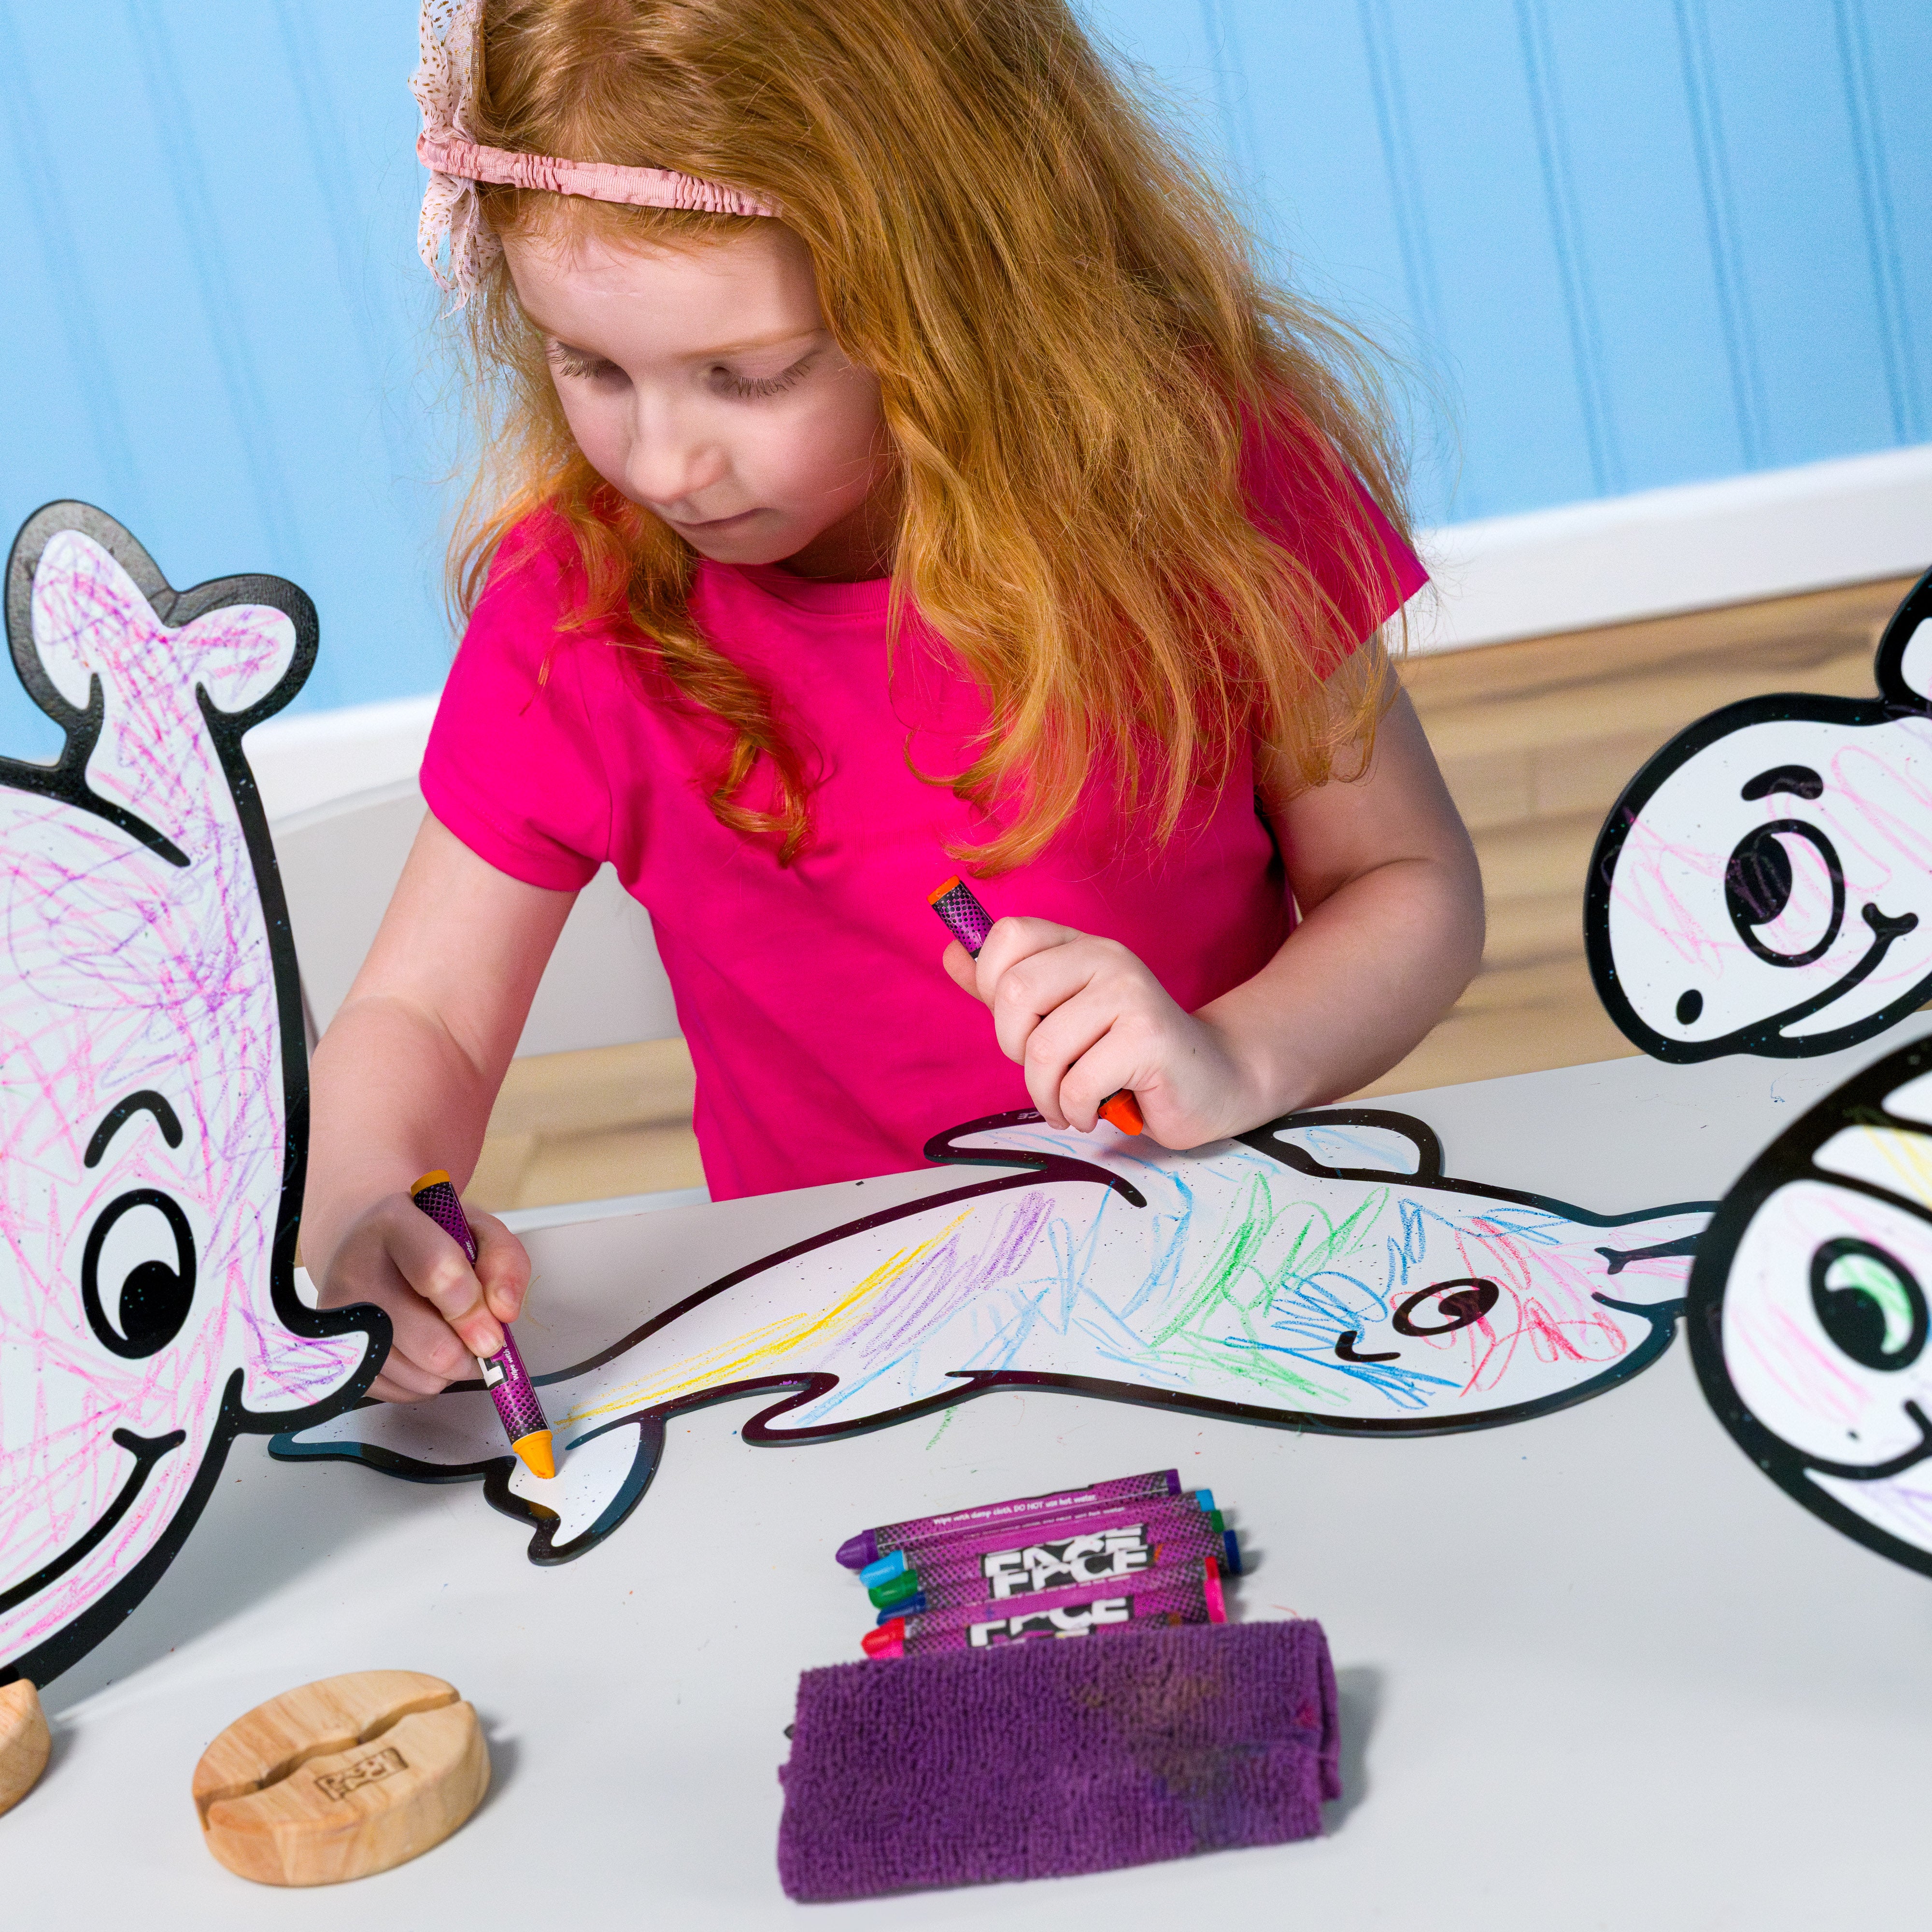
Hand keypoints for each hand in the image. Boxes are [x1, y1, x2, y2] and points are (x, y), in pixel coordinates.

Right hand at [315, 1191, 530, 1402]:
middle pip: (431, 1344)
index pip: (438, 1272)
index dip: (474, 1311)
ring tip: (446, 1335)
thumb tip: (504, 1311)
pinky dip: (425, 1380)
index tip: (494, 1332)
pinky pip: (401, 1392)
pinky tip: (421, 1350)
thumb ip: (504, 1260)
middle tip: (478, 1338)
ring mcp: (339, 1319)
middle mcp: (355, 1271)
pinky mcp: (335, 1357)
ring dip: (451, 1369)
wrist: (361, 1247)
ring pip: (420, 1376)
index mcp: (394, 1225)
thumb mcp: (474, 1229)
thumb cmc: (424, 1241)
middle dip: (470, 1351)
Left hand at [943, 917, 1261, 1147]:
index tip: (1019, 1024)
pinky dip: (1075, 1112)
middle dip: (1017, 1049)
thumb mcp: (1060, 1016)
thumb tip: (951, 952)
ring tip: (1069, 1102)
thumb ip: (1004, 988)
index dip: (991, 984)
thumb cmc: (1124, 1054)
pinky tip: (1096, 1110)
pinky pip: (1077, 1084)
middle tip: (1046, 1070)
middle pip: (1014, 993)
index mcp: (1079, 946)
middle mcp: (1106, 958)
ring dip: (1046, 1095)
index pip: (1008, 935)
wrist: (1208, 1082)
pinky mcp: (1149, 1038)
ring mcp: (1131, 995)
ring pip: (1043, 1049)